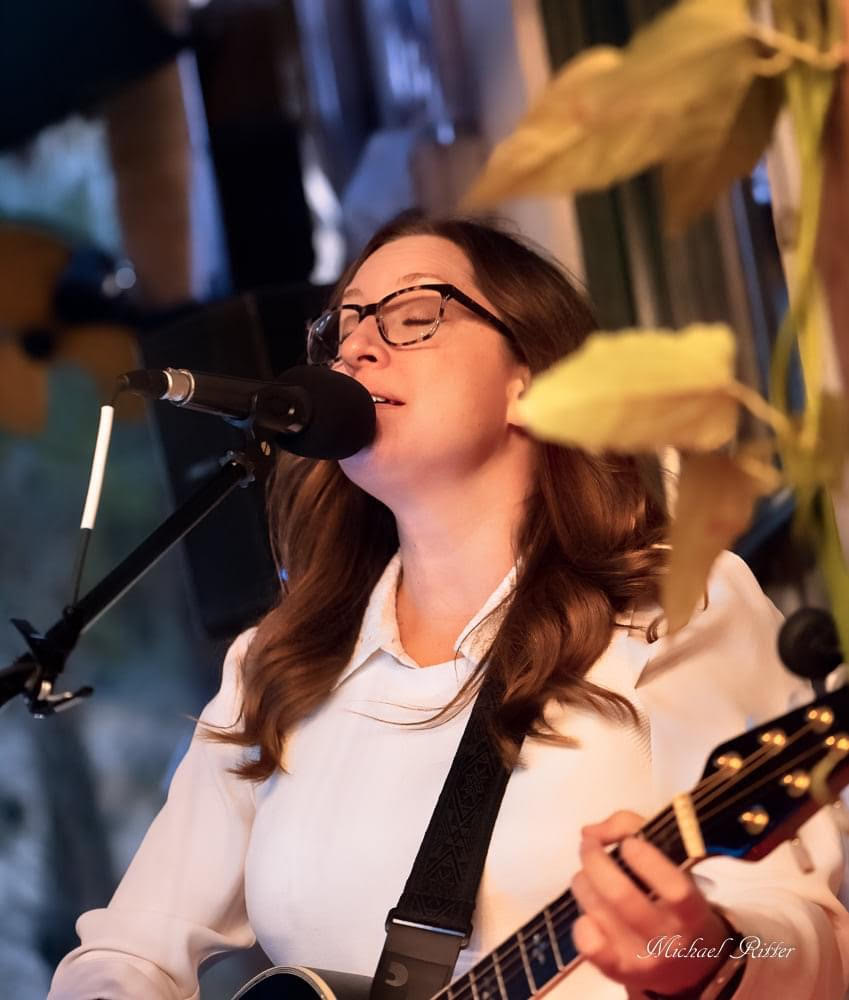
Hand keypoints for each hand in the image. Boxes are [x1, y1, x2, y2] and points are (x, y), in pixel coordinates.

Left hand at [570, 810, 733, 995]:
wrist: (688, 966)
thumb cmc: (673, 900)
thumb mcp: (671, 860)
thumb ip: (631, 828)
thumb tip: (590, 832)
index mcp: (691, 910)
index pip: (673, 887)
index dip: (646, 860)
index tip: (629, 844)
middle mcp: (668, 938)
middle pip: (620, 896)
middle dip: (595, 860)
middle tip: (588, 845)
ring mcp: (642, 959)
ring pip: (598, 912)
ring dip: (583, 882)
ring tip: (586, 874)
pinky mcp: (618, 972)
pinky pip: (588, 943)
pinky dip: (580, 920)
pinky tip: (588, 911)